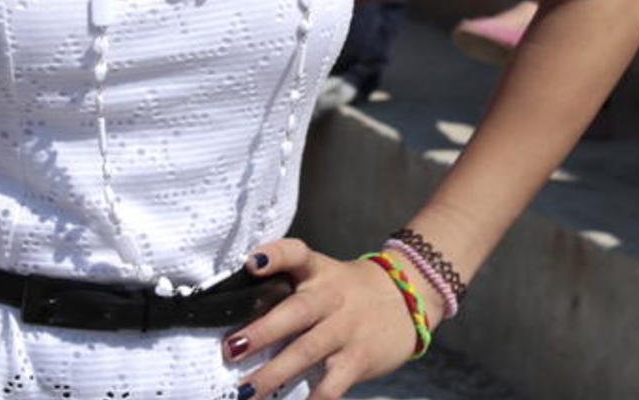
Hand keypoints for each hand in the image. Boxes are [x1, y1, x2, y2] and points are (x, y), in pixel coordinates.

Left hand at [226, 239, 422, 399]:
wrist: (408, 299)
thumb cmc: (347, 291)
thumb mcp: (324, 275)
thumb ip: (288, 287)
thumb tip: (236, 315)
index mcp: (318, 271)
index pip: (296, 254)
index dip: (274, 255)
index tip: (251, 264)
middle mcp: (330, 297)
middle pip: (295, 311)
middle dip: (261, 332)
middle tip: (230, 349)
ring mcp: (346, 329)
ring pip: (307, 352)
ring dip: (274, 373)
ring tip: (246, 391)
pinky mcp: (359, 358)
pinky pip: (333, 383)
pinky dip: (314, 398)